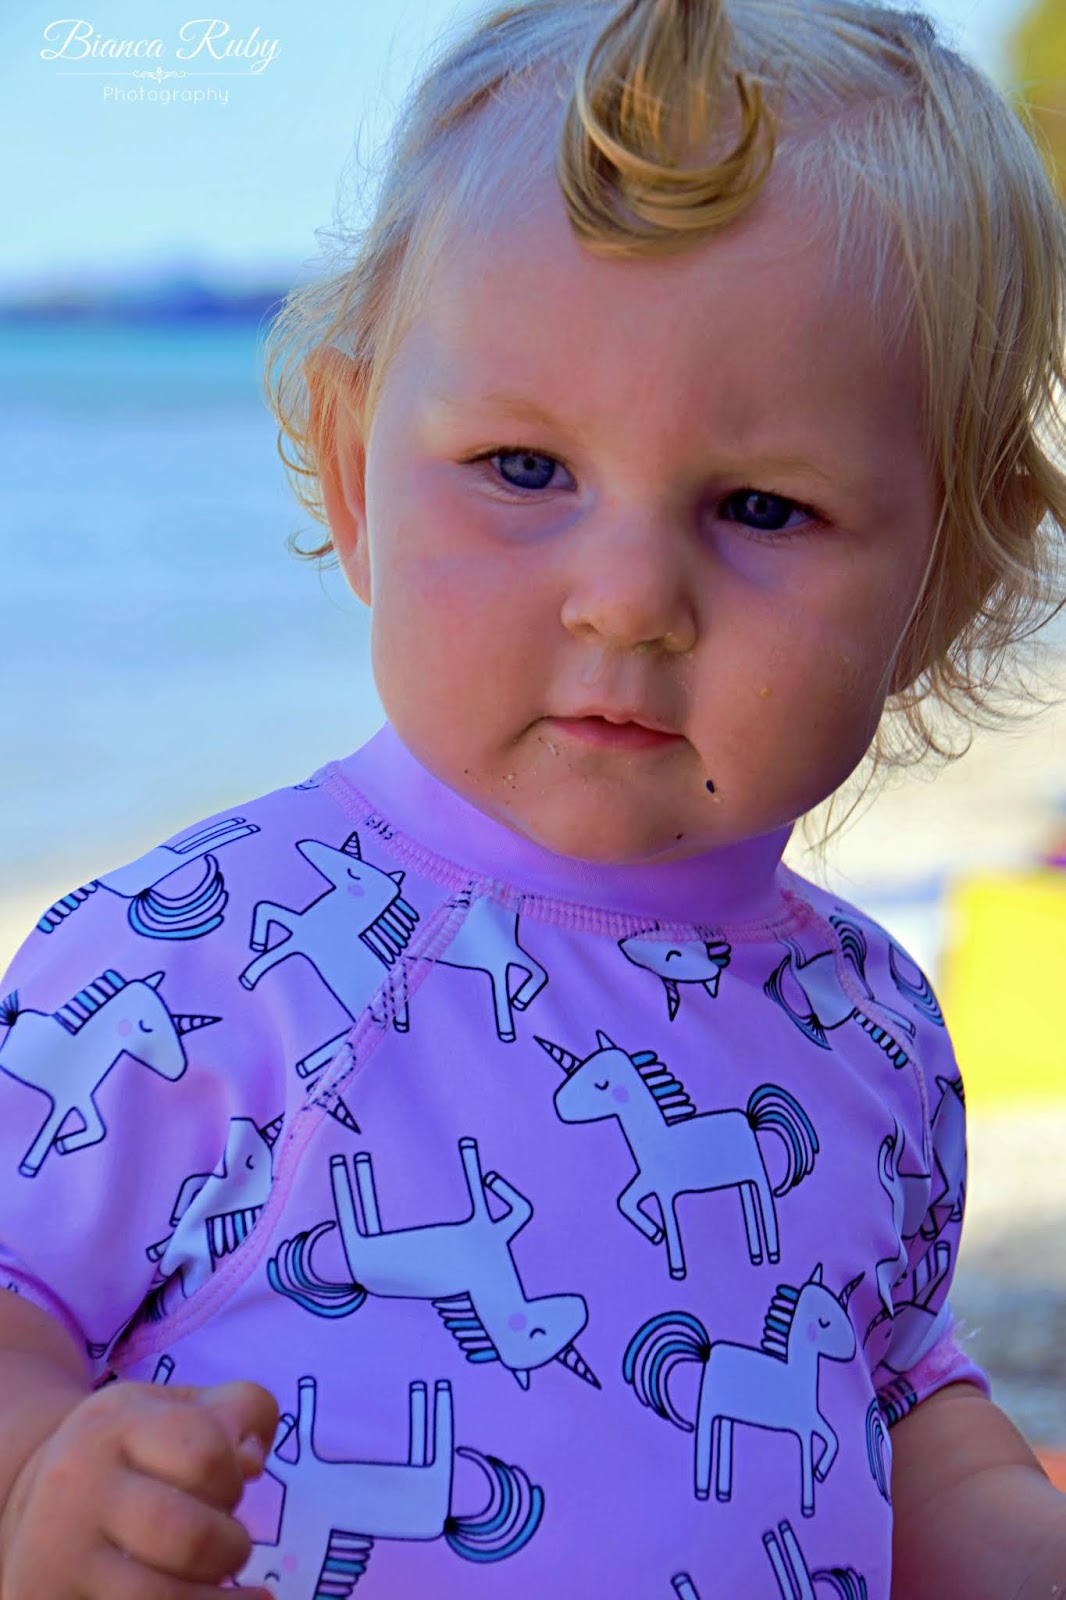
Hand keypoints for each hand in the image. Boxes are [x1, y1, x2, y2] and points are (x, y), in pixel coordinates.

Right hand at [0, 1378, 278, 1599]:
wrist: (43, 1501)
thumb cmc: (132, 1452)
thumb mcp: (178, 1408)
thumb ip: (238, 1411)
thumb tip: (253, 1461)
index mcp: (116, 1424)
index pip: (206, 1453)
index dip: (234, 1477)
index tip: (231, 1486)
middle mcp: (79, 1485)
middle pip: (188, 1535)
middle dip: (230, 1547)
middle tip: (230, 1547)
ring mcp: (59, 1554)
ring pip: (160, 1598)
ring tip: (224, 1587)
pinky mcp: (51, 1599)